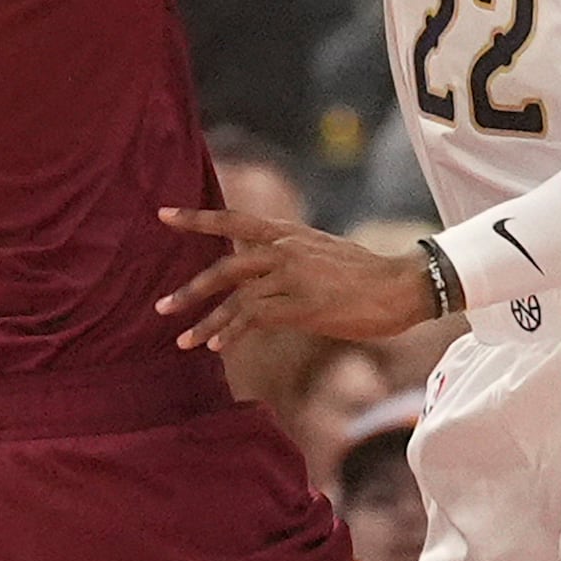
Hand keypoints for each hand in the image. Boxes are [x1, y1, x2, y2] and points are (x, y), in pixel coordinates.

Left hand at [156, 208, 434, 351]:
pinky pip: (257, 319)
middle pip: (226, 265)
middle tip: (161, 307)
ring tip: (182, 340)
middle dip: (190, 289)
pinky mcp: (303, 306)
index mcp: (287, 232)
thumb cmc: (363, 272)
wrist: (400, 285)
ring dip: (207, 322)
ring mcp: (293, 277)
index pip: (233, 219)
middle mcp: (285, 250)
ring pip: (237, 299)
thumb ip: (287, 256)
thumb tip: (262, 270)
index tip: (163, 214)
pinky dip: (234, 332)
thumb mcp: (319, 250)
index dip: (197, 218)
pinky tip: (218, 346)